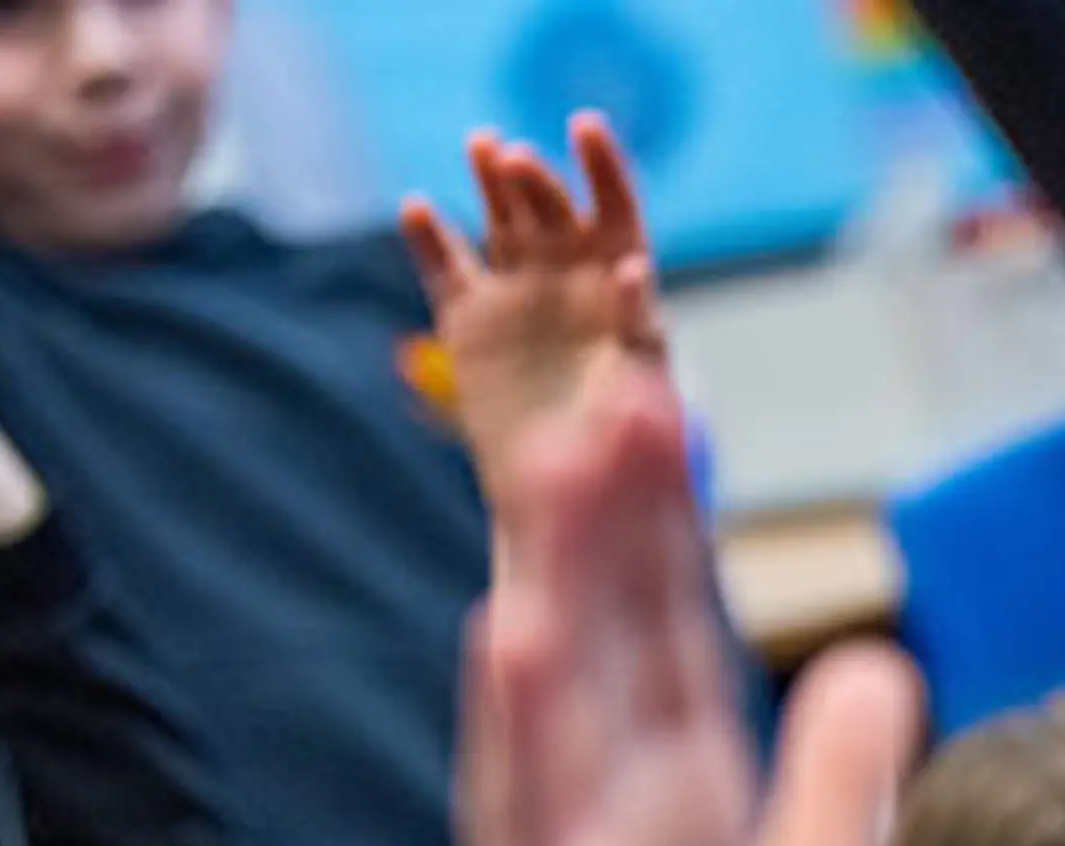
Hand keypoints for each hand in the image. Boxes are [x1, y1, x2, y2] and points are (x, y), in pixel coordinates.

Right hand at [398, 114, 665, 496]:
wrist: (571, 499)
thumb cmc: (626, 448)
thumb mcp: (645, 382)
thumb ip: (637, 321)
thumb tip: (632, 265)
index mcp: (620, 283)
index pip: (615, 208)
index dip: (602, 166)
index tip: (585, 127)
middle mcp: (568, 277)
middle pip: (550, 207)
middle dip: (536, 178)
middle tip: (515, 158)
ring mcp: (516, 295)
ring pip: (499, 221)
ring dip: (490, 182)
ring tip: (483, 148)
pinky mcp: (467, 321)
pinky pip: (444, 266)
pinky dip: (428, 236)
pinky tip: (418, 209)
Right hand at [459, 358, 916, 845]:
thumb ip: (838, 793)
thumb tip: (876, 662)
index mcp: (690, 816)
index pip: (682, 639)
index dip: (680, 525)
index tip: (671, 393)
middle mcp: (617, 833)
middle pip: (616, 644)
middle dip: (614, 516)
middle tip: (615, 370)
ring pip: (559, 712)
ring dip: (558, 584)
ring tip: (559, 462)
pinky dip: (519, 745)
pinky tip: (507, 646)